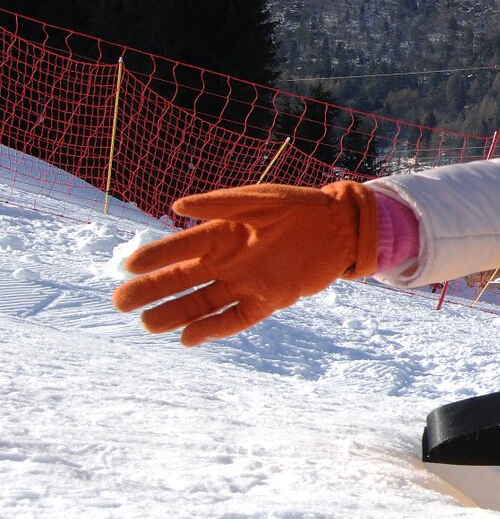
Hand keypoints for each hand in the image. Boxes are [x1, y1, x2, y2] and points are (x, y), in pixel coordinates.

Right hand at [113, 181, 380, 345]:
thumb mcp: (260, 199)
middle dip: (152, 291)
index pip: (180, 247)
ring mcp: (246, 282)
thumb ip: (221, 202)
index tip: (128, 266)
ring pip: (203, 303)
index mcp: (221, 233)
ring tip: (148, 325)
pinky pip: (237, 318)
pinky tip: (189, 339)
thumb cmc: (298, 206)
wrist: (340, 226)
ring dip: (176, 314)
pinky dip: (214, 329)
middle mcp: (228, 261)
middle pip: (183, 280)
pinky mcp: (269, 298)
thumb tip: (177, 206)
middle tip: (121, 302)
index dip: (155, 257)